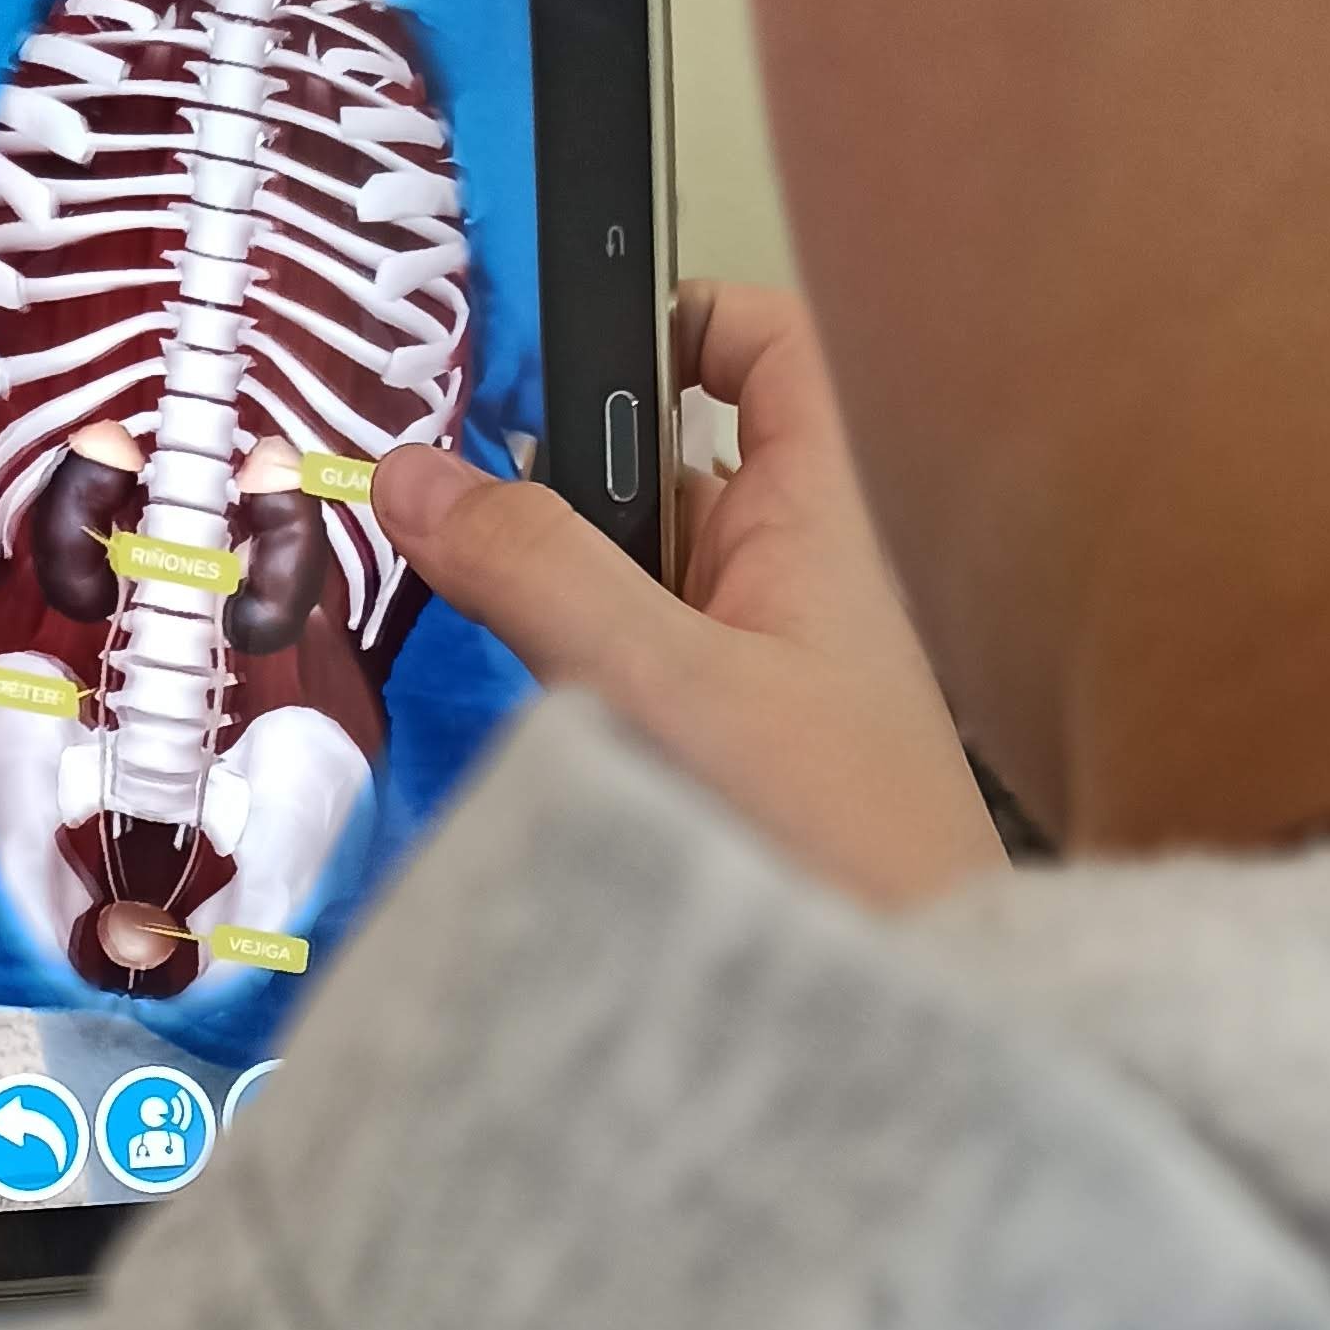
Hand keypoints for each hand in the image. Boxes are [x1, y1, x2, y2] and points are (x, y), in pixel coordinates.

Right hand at [373, 282, 1005, 914]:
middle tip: (461, 530)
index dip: (679, 313)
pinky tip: (529, 746)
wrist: (915, 1016)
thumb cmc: (841, 847)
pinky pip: (635, 689)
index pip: (768, 346)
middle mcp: (798, 583)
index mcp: (820, 518)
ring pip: (635, 592)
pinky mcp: (740, 764)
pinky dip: (573, 699)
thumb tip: (413, 474)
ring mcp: (769, 677)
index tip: (566, 351)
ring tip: (483, 653)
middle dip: (561, 497)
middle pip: (663, 473)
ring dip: (555, 613)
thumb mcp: (666, 689)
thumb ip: (537, 572)